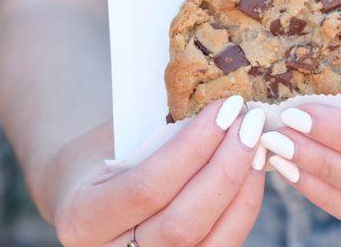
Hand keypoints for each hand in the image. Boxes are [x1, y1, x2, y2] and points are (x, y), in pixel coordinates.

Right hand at [46, 96, 266, 246]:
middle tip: (250, 123)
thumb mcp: (118, 136)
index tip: (225, 108)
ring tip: (257, 144)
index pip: (148, 187)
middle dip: (226, 169)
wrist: (87, 192)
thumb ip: (161, 131)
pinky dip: (244, 207)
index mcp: (83, 217)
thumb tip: (221, 111)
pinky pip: (223, 245)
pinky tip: (254, 172)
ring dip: (242, 188)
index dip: (194, 147)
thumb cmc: (103, 154)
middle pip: (183, 224)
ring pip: (210, 241)